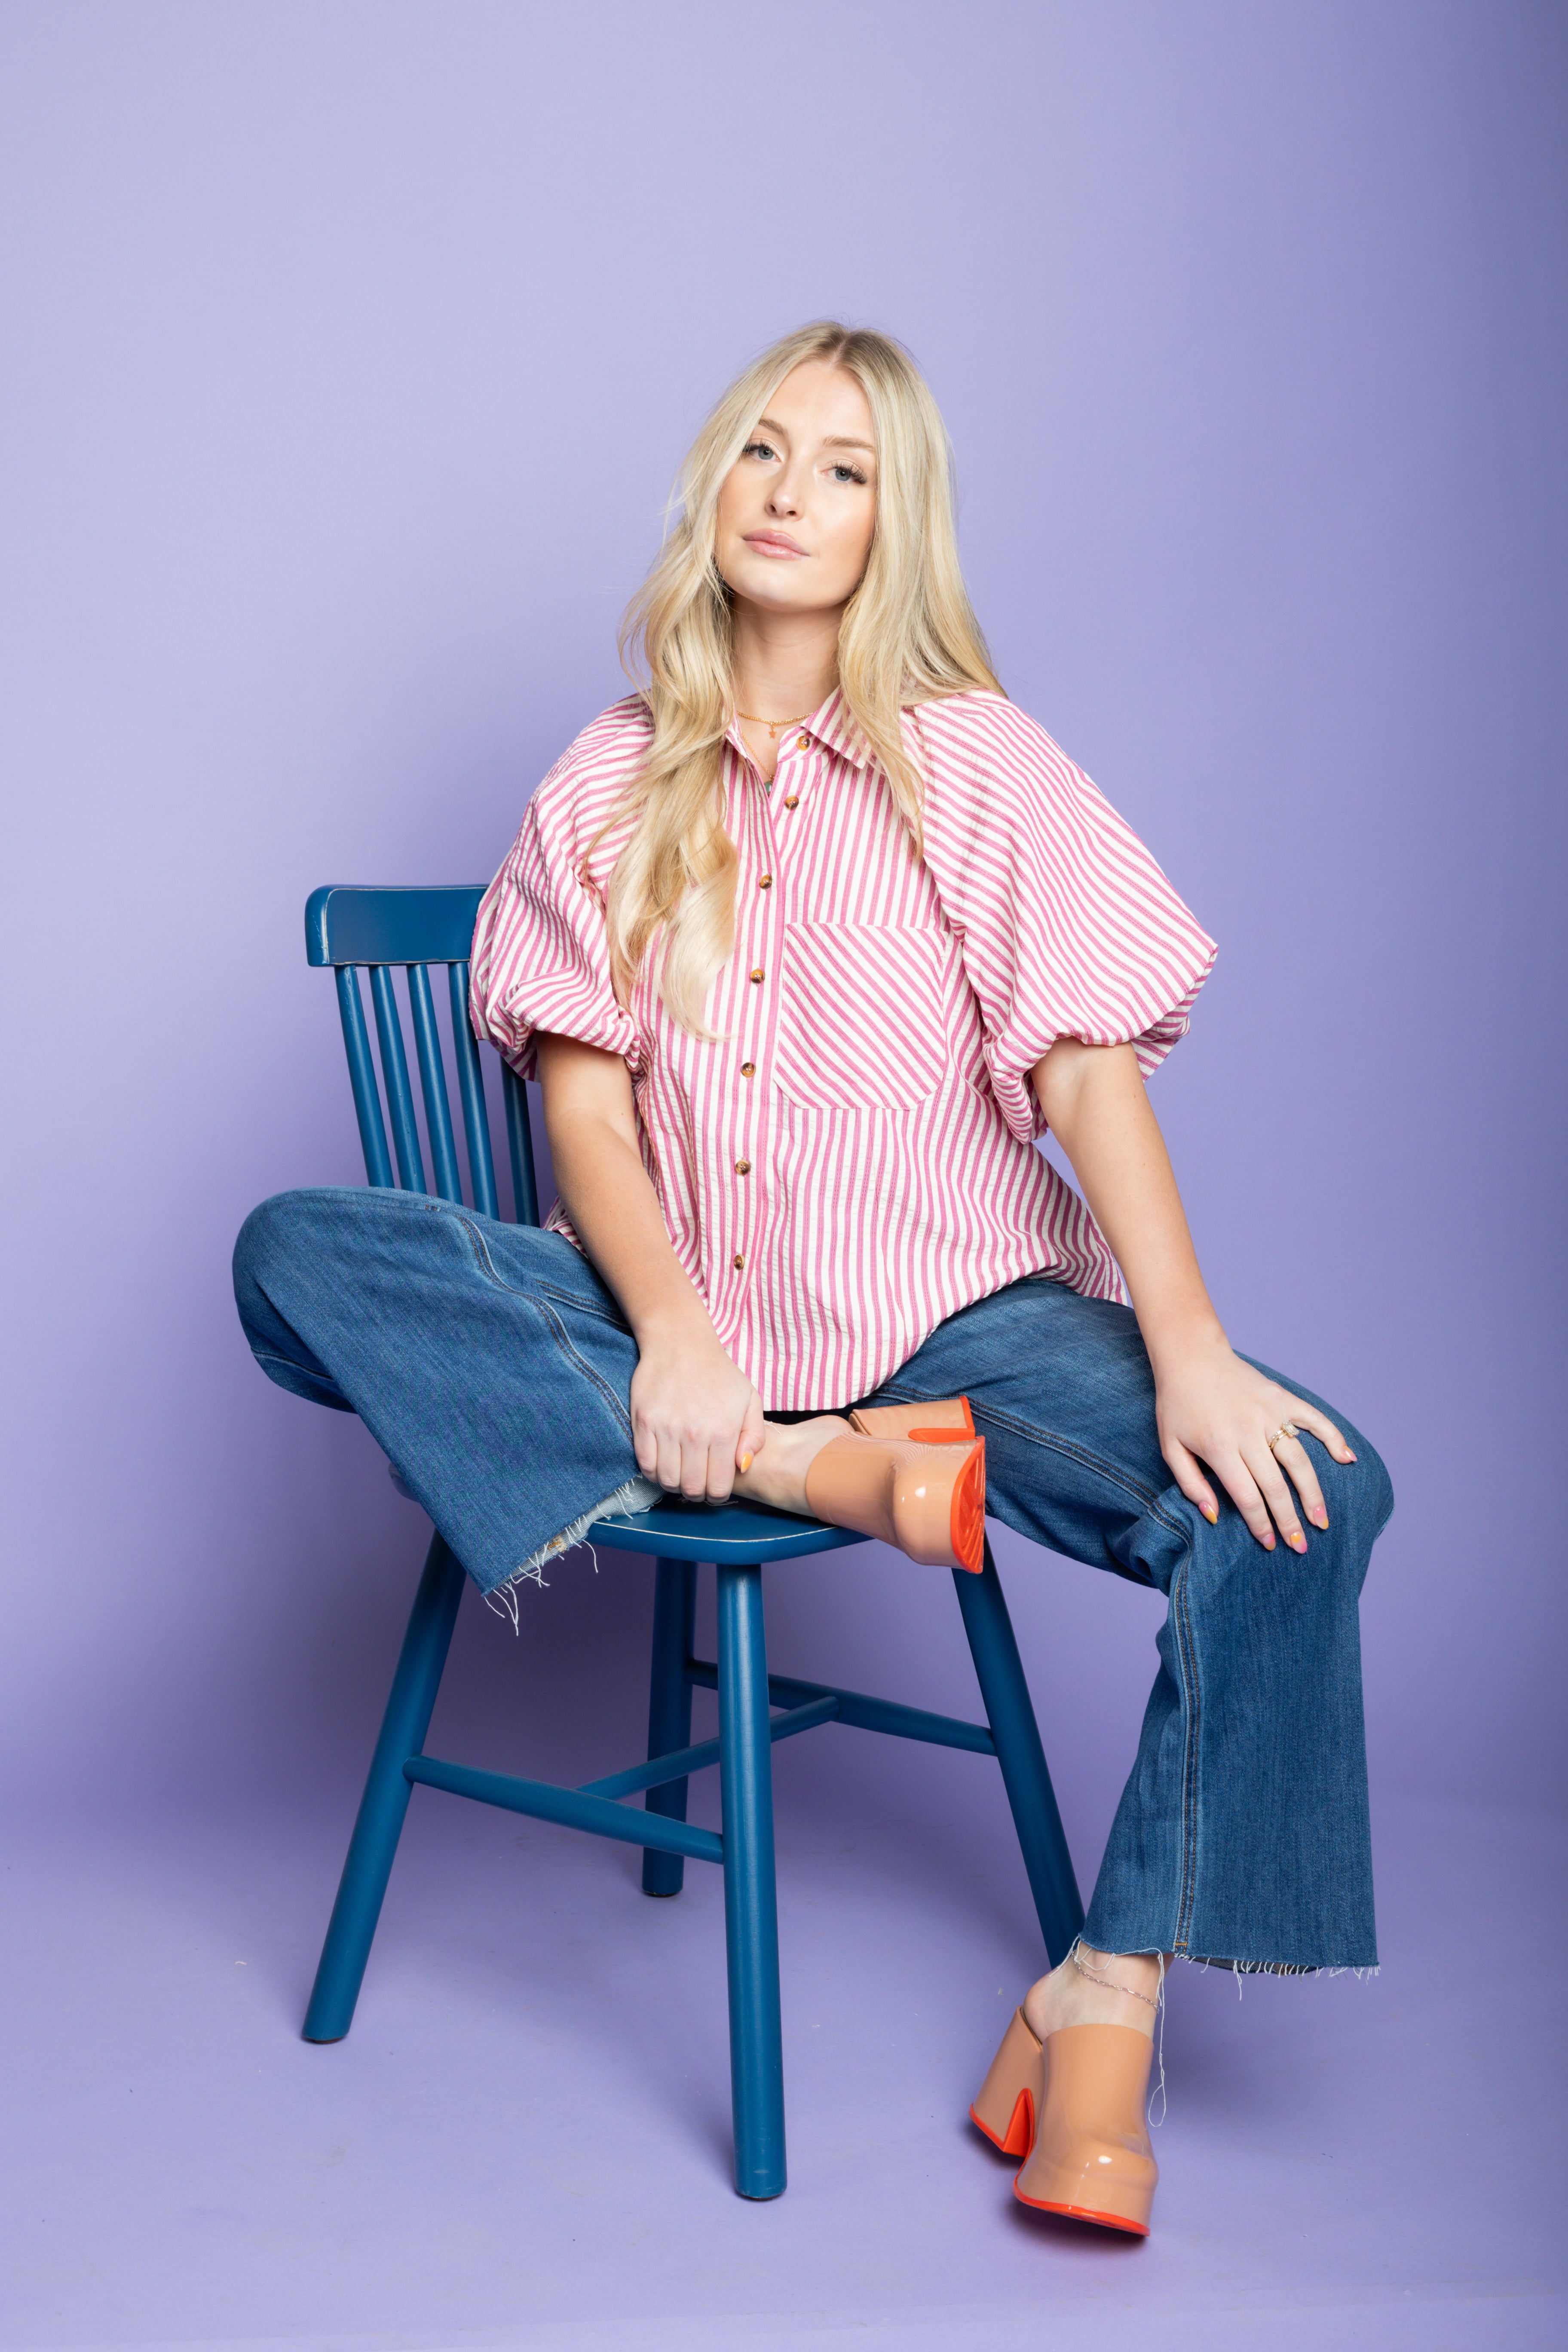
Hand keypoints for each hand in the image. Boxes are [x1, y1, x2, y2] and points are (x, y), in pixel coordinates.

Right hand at [630, 1318, 766, 1500]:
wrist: (681, 1342)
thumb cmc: (718, 1372)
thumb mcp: (749, 1399)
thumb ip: (754, 1436)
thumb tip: (742, 1466)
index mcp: (724, 1431)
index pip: (717, 1487)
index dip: (717, 1496)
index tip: (714, 1489)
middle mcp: (695, 1434)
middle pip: (690, 1489)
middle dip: (696, 1493)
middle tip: (697, 1482)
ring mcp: (666, 1428)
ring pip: (666, 1480)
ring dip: (673, 1483)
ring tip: (680, 1471)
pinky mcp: (644, 1422)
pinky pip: (645, 1464)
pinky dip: (653, 1471)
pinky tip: (663, 1462)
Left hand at [1152, 1326, 1356, 1552]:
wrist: (1190, 1356)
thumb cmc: (1177, 1405)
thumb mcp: (1170, 1447)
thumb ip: (1190, 1484)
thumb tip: (1214, 1516)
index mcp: (1220, 1448)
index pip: (1247, 1497)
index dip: (1260, 1524)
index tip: (1270, 1544)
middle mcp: (1248, 1432)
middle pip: (1275, 1486)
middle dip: (1289, 1520)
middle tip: (1300, 1546)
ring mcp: (1269, 1413)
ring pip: (1299, 1461)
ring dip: (1313, 1494)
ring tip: (1321, 1520)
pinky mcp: (1281, 1398)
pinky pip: (1314, 1419)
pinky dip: (1333, 1438)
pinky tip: (1347, 1459)